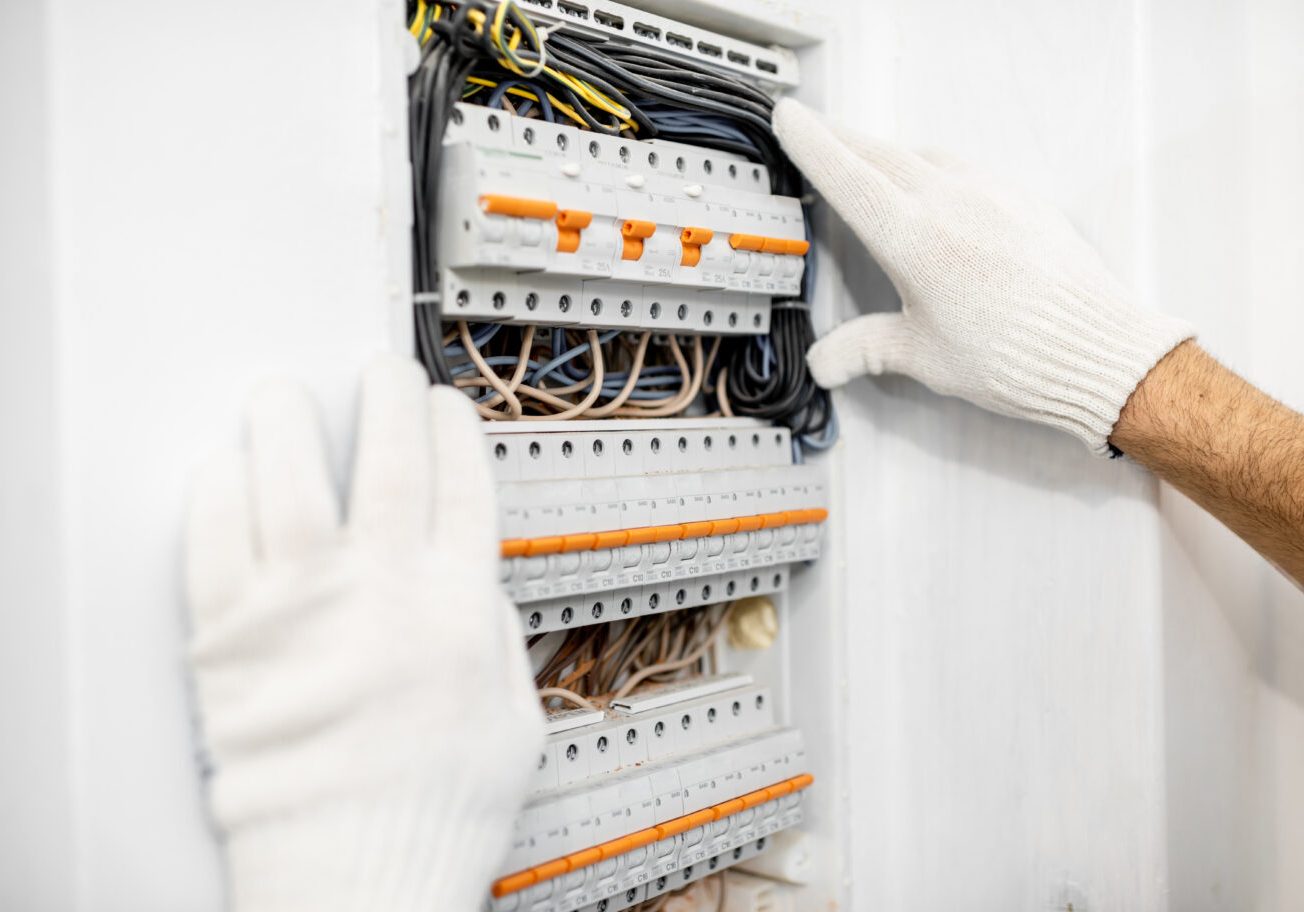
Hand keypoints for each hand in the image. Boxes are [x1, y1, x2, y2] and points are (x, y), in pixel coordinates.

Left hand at [186, 355, 542, 911]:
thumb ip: (494, 639)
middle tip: (376, 375)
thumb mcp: (512, 722)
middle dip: (384, 398)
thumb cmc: (433, 815)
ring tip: (283, 394)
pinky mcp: (229, 639)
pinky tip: (223, 467)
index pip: (460, 483)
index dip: (453, 430)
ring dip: (288, 420)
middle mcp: (382, 590)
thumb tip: (473, 586)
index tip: (444, 408)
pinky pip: (214, 542)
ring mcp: (301, 608)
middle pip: (384, 457)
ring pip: (289, 477)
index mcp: (455, 607)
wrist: (354, 880)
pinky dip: (216, 492)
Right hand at [774, 99, 1194, 454]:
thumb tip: (828, 361)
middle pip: (881, 154)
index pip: (847, 176)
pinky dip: (936, 171)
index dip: (812, 144)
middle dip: (843, 140)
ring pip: (924, 157)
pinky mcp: (1023, 200)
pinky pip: (967, 170)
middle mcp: (950, 203)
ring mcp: (991, 194)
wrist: (1097, 350)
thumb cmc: (1016, 355)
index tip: (791, 118)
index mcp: (913, 238)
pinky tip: (937, 192)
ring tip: (872, 164)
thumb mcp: (922, 357)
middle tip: (818, 132)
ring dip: (890, 155)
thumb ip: (866, 349)